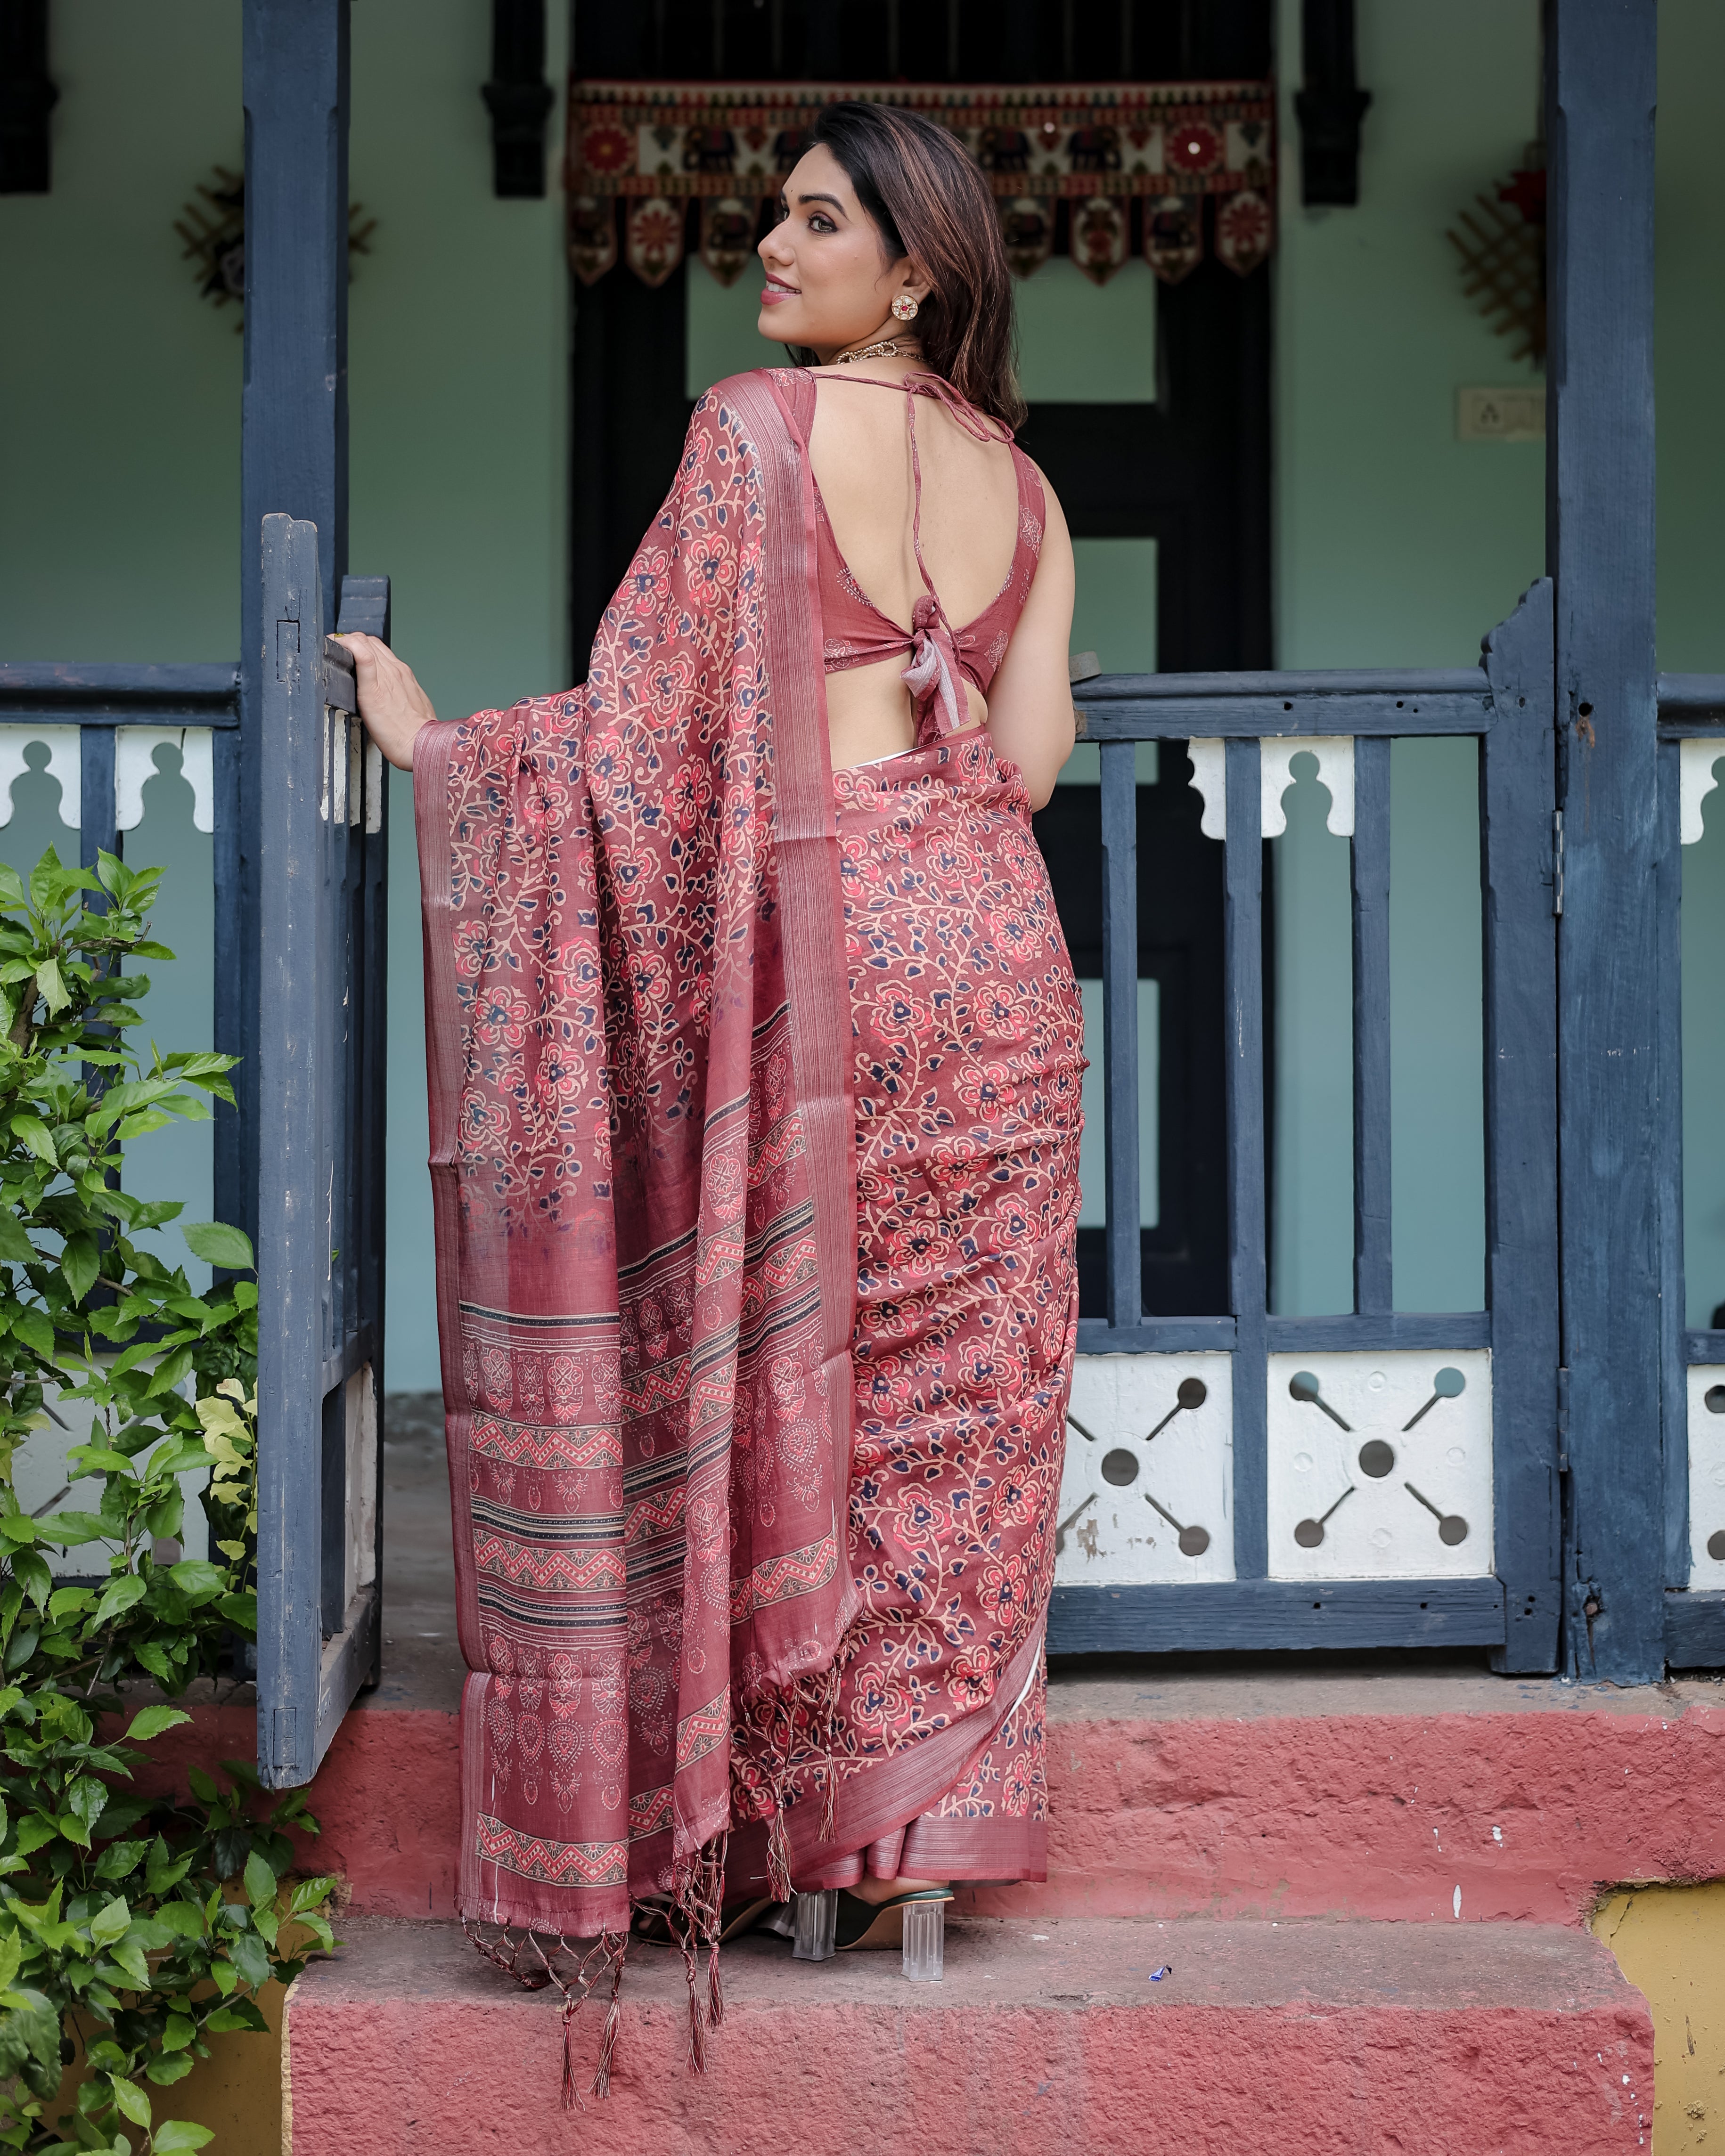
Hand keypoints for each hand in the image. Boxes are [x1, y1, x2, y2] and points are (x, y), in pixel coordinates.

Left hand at [336, 633, 437, 770]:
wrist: (421, 744)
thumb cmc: (416, 732)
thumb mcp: (410, 706)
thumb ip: (397, 695)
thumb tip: (385, 698)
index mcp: (403, 674)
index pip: (377, 647)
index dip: (360, 645)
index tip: (348, 652)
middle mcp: (395, 670)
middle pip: (368, 640)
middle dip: (350, 641)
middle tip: (337, 652)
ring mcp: (386, 677)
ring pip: (364, 642)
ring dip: (346, 643)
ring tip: (333, 652)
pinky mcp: (374, 689)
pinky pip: (363, 656)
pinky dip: (348, 647)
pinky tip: (336, 649)